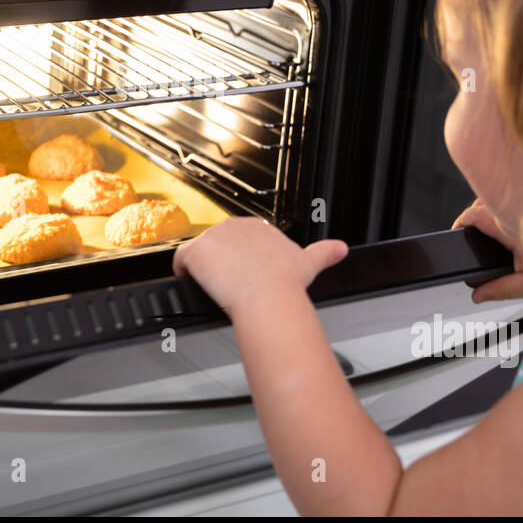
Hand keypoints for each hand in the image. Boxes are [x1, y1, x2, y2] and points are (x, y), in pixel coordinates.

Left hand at [172, 217, 347, 314]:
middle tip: (230, 287)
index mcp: (259, 227)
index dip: (241, 260)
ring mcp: (213, 237)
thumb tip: (341, 248)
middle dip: (222, 265)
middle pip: (219, 246)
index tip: (244, 276)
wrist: (269, 296)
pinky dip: (183, 273)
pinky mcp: (196, 251)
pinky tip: (192, 284)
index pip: (241, 240)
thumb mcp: (309, 263)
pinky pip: (180, 261)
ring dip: (204, 270)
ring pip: (202, 254)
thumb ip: (325, 252)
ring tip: (216, 289)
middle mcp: (235, 226)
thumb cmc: (286, 283)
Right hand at [451, 198, 522, 301]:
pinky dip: (515, 208)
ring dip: (496, 212)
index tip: (459, 238)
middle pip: (482, 205)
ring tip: (504, 237)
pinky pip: (519, 197)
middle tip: (482, 243)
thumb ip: (502, 289)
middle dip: (477, 222)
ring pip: (501, 198)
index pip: (470, 217)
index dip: (460, 227)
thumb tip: (478, 295)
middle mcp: (516, 205)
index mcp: (507, 223)